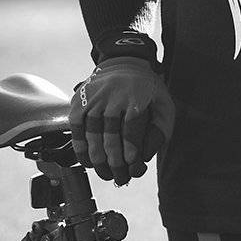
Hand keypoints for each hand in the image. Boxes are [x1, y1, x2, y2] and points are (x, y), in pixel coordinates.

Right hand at [69, 57, 174, 184]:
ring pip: (92, 135)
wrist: (125, 62)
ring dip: (98, 159)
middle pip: (110, 136)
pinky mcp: (80, 100)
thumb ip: (159, 131)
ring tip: (105, 174)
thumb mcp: (164, 105)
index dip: (131, 151)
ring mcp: (94, 97)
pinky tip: (88, 160)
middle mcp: (112, 96)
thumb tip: (143, 157)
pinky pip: (76, 127)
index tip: (132, 166)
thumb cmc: (147, 91)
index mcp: (135, 96)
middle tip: (120, 178)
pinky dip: (80, 147)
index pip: (131, 129)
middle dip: (115, 163)